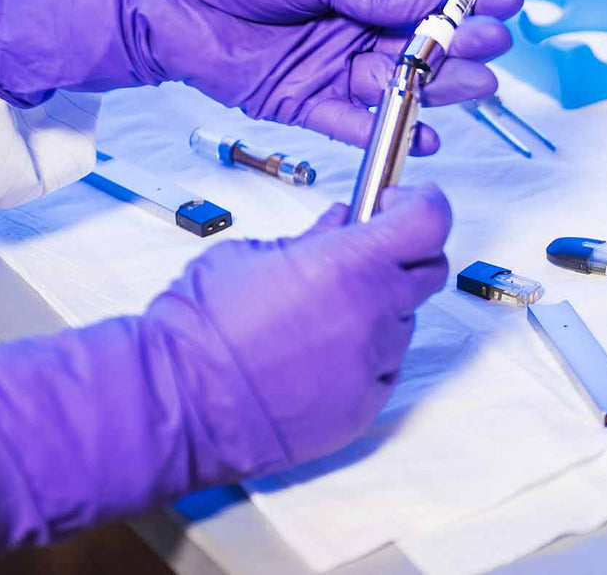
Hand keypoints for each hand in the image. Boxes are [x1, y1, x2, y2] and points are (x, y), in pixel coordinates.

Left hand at [0, 0, 523, 153]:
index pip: (423, 3)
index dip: (464, 5)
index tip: (504, 2)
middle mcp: (348, 34)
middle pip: (418, 51)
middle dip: (460, 50)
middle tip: (495, 51)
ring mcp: (329, 72)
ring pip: (395, 88)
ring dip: (437, 91)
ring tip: (477, 90)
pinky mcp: (303, 106)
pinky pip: (354, 124)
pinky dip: (388, 132)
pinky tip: (426, 136)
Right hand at [0, 186, 448, 550]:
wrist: (177, 401)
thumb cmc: (201, 325)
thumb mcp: (251, 254)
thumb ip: (313, 237)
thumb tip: (344, 221)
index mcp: (348, 264)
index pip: (430, 220)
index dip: (423, 204)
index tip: (403, 202)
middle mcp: (373, 312)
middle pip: (430, 270)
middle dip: (404, 255)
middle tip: (364, 254)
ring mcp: (373, 362)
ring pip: (403, 321)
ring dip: (378, 308)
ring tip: (319, 316)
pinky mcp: (366, 405)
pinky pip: (384, 367)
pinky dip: (363, 355)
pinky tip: (316, 355)